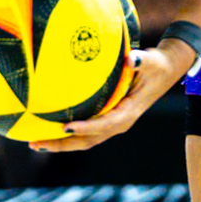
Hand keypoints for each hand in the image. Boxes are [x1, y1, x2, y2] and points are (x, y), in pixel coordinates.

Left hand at [23, 37, 192, 152]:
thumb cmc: (157, 64)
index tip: (66, 127)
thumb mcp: (152, 61)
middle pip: (88, 140)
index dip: (86, 128)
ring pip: (84, 139)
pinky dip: (67, 133)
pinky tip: (49, 127)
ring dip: (61, 143)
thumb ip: (141, 60)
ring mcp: (112, 123)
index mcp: (128, 113)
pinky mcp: (107, 118)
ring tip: (35, 142)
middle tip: (36, 143)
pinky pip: (85, 131)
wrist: (165, 70)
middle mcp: (118, 123)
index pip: (104, 124)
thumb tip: (131, 57)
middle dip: (62, 144)